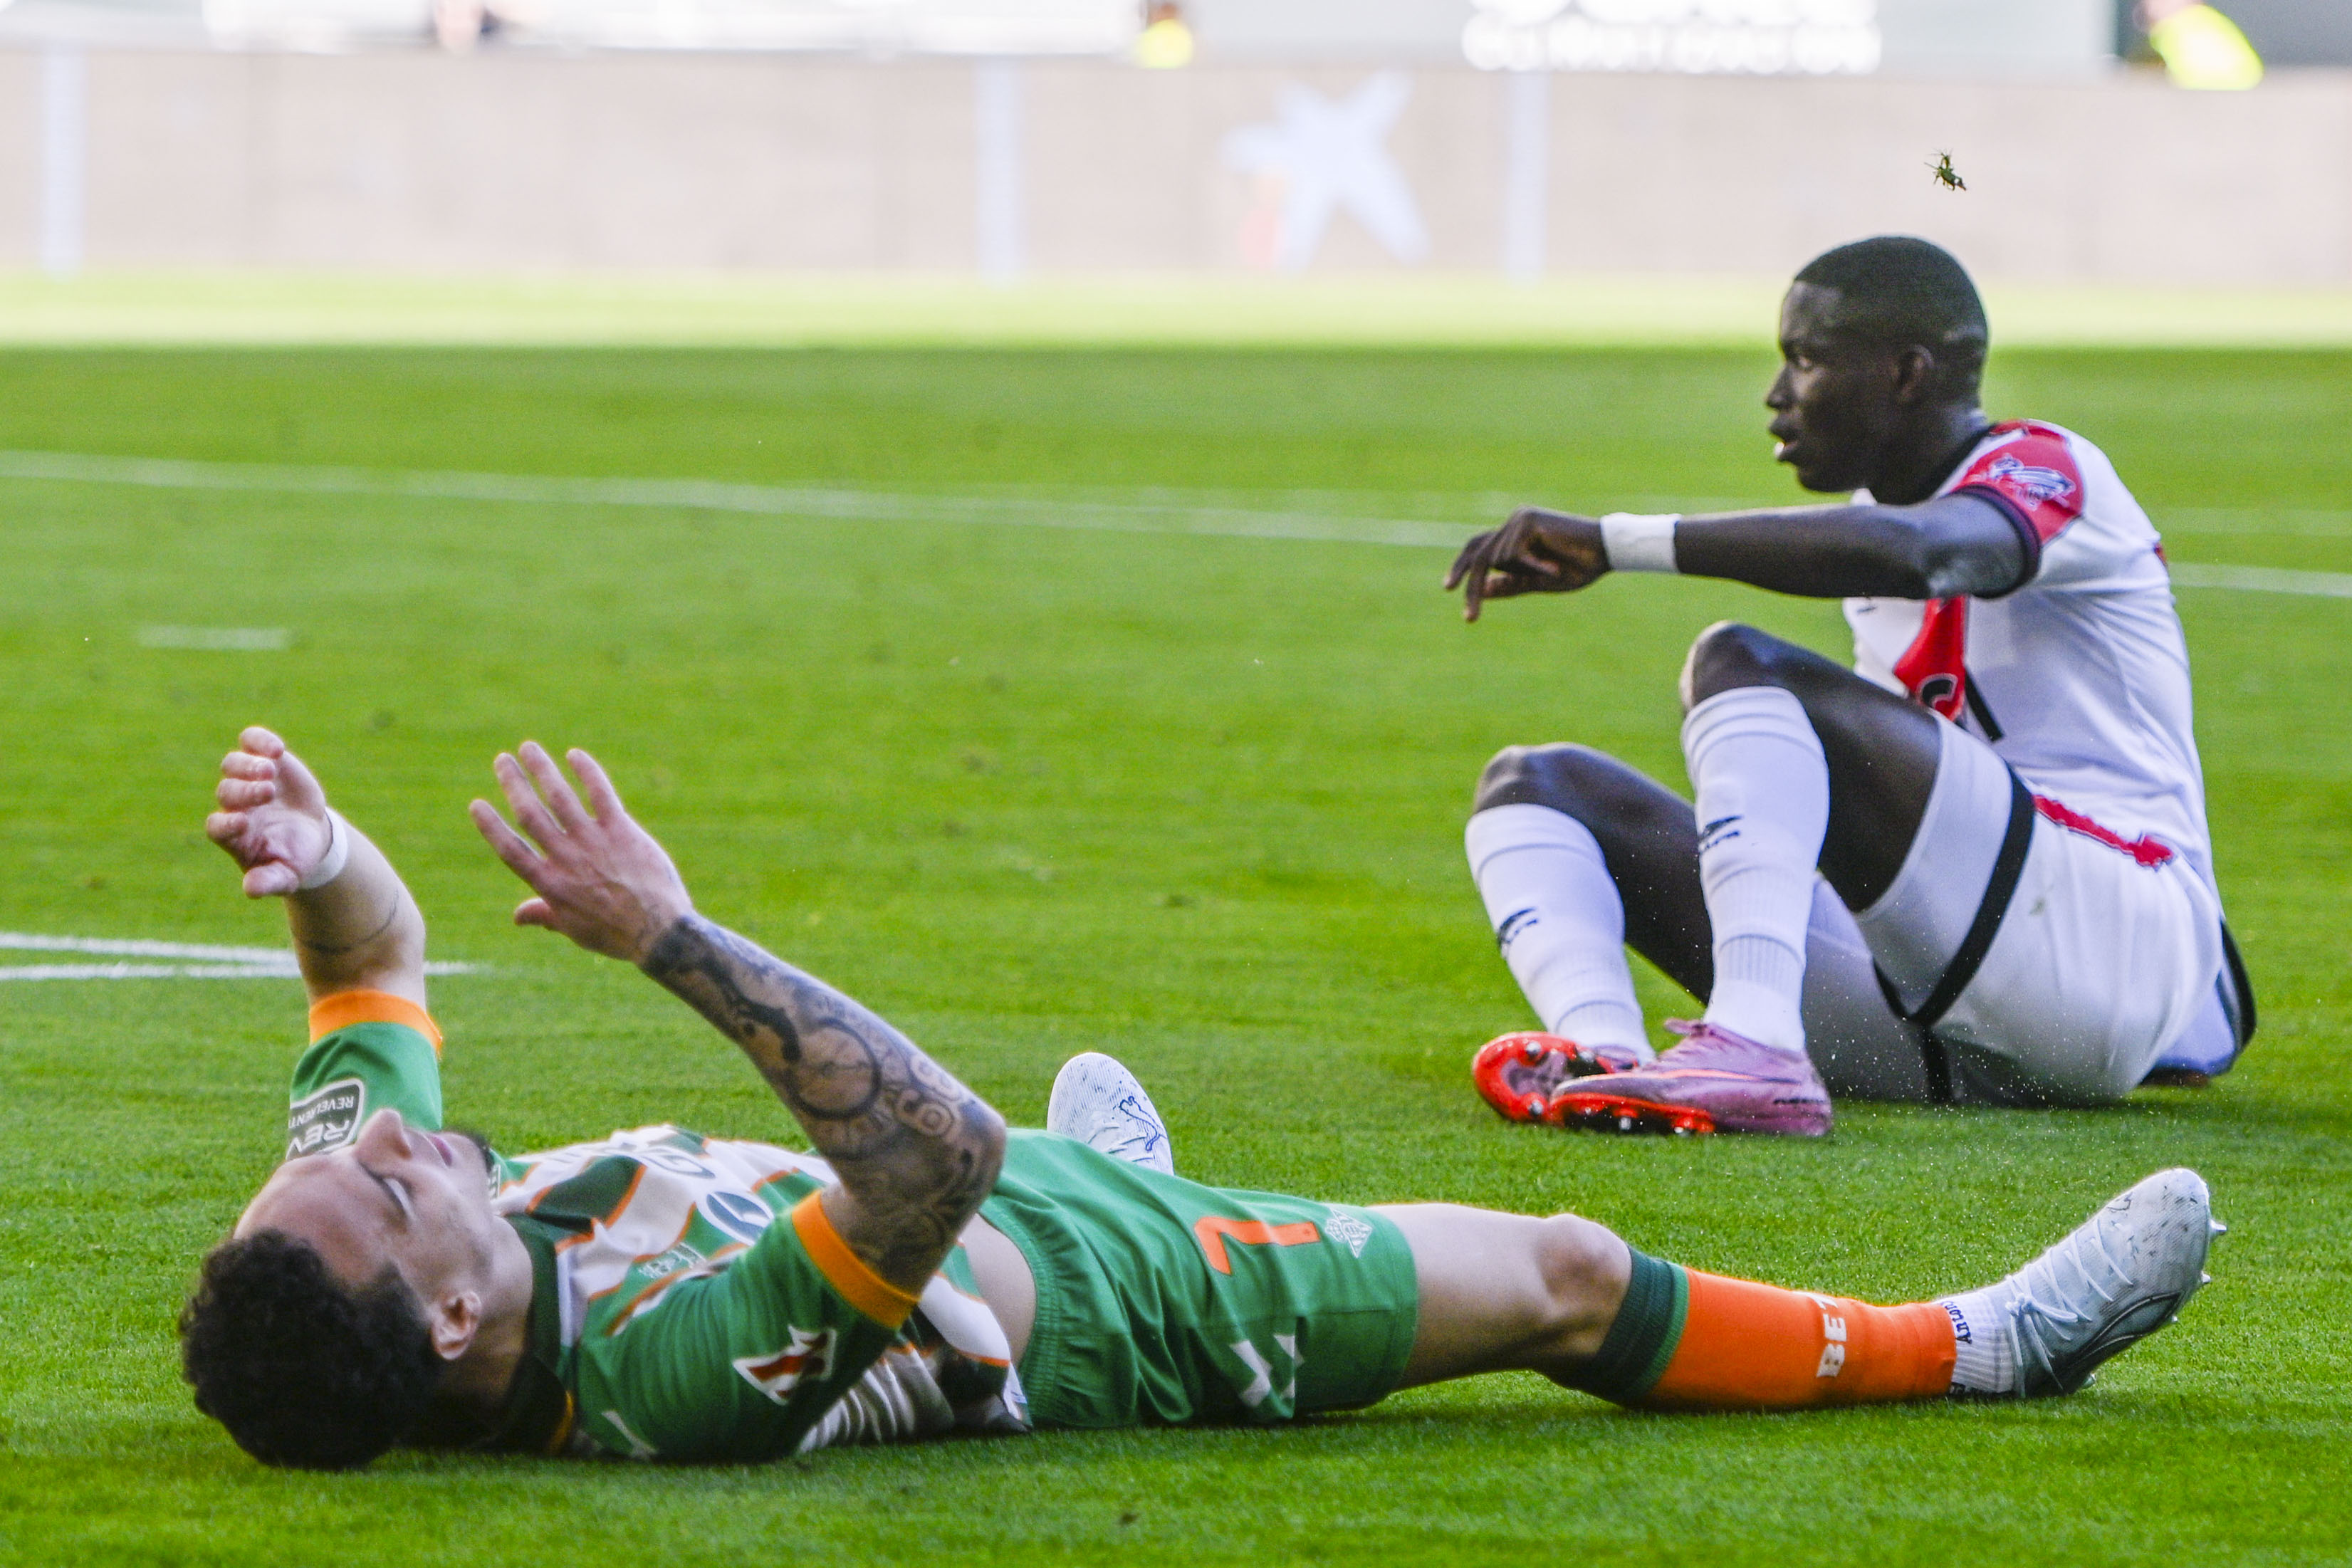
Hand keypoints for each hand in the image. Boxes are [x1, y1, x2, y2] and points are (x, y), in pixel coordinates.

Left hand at [206, 727, 333, 896]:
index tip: (243, 823)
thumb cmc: (293, 858)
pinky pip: (252, 743)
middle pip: (227, 792)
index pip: (217, 827)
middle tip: (267, 792)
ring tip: (269, 770)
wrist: (309, 833)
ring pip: (233, 765)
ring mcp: (248, 779)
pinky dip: (260, 741)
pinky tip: (276, 749)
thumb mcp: (286, 876)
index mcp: (233, 835)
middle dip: (244, 791)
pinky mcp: (266, 760)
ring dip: (248, 765)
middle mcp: (235, 805)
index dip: (226, 824)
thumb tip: (252, 889)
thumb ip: (269, 882)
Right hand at [469, 742, 694, 963]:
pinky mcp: (621, 831)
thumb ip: (544, 914)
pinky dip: (587, 772)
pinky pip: (601, 794)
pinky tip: (575, 755)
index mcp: (549, 884)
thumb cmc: (615, 933)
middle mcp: (566, 859)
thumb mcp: (574, 929)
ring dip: (542, 769)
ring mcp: (593, 842)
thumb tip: (517, 916)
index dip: (491, 826)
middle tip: (502, 760)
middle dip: (513, 784)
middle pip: (530, 815)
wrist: (658, 931)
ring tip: (529, 748)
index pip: (510, 849)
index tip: (477, 804)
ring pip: (560, 797)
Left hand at [1442, 508, 1608, 621]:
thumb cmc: (1577, 567)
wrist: (1607, 552)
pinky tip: (1554, 567)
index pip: (1477, 547)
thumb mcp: (1537, 581)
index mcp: (1513, 534)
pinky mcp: (1528, 521)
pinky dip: (1533, 567)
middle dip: (1471, 585)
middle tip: (1469, 616)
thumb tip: (1483, 589)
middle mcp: (1513, 523)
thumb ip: (1510, 583)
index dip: (1461, 566)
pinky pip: (1515, 555)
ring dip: (1525, 574)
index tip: (1448, 588)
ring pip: (1499, 559)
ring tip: (1555, 568)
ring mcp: (1519, 519)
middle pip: (1478, 554)